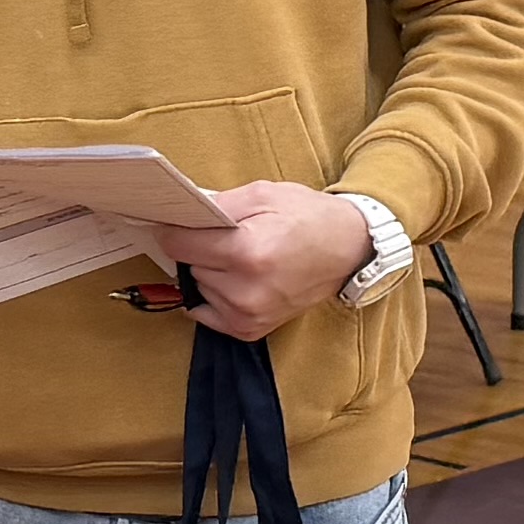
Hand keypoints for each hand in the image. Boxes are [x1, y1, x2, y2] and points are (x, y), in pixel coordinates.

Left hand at [147, 181, 373, 341]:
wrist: (347, 249)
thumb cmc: (306, 217)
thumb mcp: (262, 194)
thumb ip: (215, 205)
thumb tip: (176, 213)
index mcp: (247, 252)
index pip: (179, 244)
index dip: (175, 228)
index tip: (178, 222)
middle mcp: (245, 290)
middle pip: (188, 266)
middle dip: (200, 249)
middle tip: (231, 237)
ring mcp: (248, 315)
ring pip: (198, 288)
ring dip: (211, 273)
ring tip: (244, 259)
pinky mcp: (251, 329)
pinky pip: (208, 312)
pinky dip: (215, 295)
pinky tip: (238, 280)